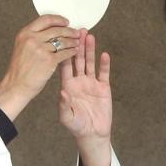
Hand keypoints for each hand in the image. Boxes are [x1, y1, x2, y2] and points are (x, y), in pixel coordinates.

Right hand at [0, 15, 79, 121]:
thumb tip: (51, 30)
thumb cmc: (19, 69)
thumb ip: (33, 37)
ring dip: (72, 41)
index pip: (45, 19)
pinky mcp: (48, 61)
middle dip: (69, 30)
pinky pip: (65, 53)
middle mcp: (32, 39)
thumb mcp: (22, 46)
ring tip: (77, 42)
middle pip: (56, 29)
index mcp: (25, 33)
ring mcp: (41, 49)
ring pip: (62, 41)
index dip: (58, 19)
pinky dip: (72, 52)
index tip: (66, 22)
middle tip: (76, 32)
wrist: (16, 85)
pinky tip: (75, 51)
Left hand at [59, 32, 111, 165]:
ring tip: (89, 36)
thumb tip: (61, 91)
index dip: (64, 53)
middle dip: (77, 45)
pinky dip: (104, 64)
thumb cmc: (76, 126)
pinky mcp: (103, 88)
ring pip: (90, 63)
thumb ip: (63, 105)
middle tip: (77, 30)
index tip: (64, 40)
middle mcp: (78, 81)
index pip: (65, 66)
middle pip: (77, 60)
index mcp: (67, 86)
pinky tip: (104, 54)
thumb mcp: (67, 118)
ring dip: (89, 50)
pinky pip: (103, 73)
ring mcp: (91, 83)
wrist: (92, 134)